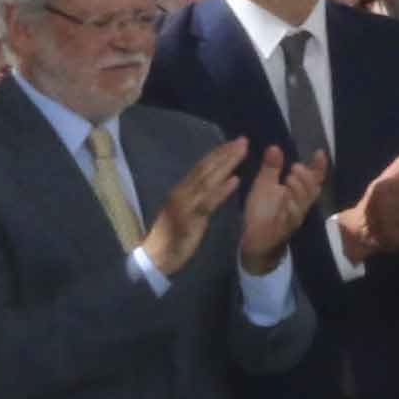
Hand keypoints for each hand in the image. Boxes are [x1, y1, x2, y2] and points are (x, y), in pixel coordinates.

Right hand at [137, 135, 249, 278]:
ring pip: (208, 180)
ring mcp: (185, 205)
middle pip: (205, 169)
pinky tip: (235, 181)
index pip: (200, 167)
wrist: (156, 257)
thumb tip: (214, 181)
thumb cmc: (171, 236)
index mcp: (181, 190)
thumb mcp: (185, 212)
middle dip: (225, 154)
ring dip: (226, 165)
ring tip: (243, 152)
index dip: (217, 154)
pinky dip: (222, 191)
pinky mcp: (190, 219)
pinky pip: (208, 202)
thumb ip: (197, 197)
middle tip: (243, 140)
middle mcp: (182, 192)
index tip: (234, 143)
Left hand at [235, 144, 318, 275]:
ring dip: (299, 189)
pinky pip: (293, 218)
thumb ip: (271, 168)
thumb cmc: (261, 211)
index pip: (313, 178)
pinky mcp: (286, 228)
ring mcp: (295, 217)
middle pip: (312, 189)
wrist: (254, 240)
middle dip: (307, 177)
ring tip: (289, 178)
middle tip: (295, 167)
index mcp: (297, 193)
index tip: (319, 153)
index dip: (318, 167)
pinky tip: (287, 200)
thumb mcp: (264, 186)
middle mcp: (300, 204)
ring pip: (304, 202)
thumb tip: (274, 147)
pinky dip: (292, 207)